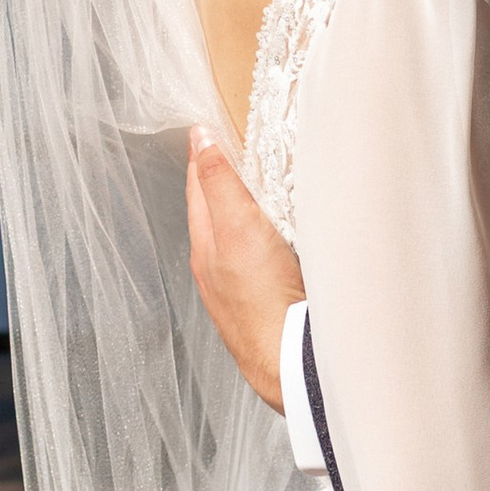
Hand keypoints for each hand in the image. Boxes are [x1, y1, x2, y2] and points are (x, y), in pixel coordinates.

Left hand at [186, 127, 304, 410]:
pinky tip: (288, 238)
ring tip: (266, 186)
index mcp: (206, 245)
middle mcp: (218, 267)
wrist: (289, 363)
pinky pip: (264, 258)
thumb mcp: (238, 228)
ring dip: (251, 210)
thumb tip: (200, 138)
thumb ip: (220, 183)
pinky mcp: (269, 302)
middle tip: (241, 147)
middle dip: (228, 179)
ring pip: (241, 236)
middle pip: (219, 210)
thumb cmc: (264, 301)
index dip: (207, 154)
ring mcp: (243, 288)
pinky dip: (270, 238)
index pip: (200, 185)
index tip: (215, 127)